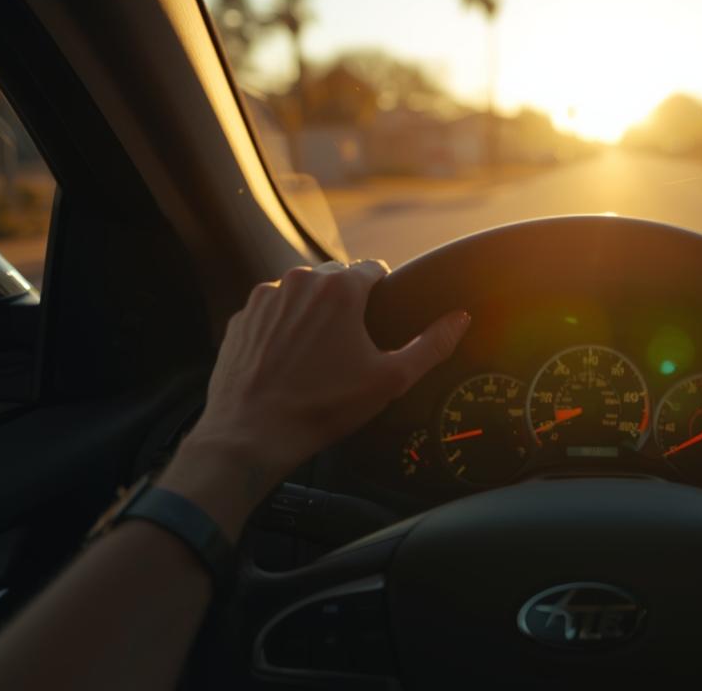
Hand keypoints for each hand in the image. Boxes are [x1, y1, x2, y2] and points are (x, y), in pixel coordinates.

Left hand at [159, 262, 468, 535]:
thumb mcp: (390, 380)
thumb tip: (460, 318)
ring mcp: (265, 297)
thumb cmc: (323, 407)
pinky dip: (283, 327)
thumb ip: (431, 345)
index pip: (373, 268)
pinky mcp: (241, 317)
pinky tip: (287, 360)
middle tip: (351, 342)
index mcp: (339, 288)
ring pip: (301, 292)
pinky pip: (272, 311)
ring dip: (313, 312)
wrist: (251, 434)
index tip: (382, 318)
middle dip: (346, 301)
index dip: (384, 291)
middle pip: (335, 277)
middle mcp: (300, 281)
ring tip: (318, 354)